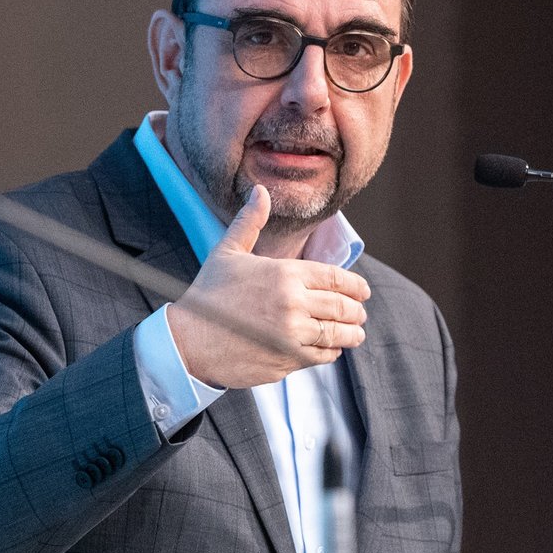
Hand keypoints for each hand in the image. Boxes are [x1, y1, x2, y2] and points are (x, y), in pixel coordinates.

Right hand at [165, 186, 370, 388]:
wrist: (189, 341)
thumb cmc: (208, 294)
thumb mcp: (227, 252)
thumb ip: (250, 222)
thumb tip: (261, 191)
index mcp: (285, 274)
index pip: (337, 279)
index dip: (356, 286)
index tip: (363, 292)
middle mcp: (293, 304)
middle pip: (342, 308)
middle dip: (356, 312)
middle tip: (360, 314)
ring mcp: (292, 335)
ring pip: (337, 335)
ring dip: (351, 334)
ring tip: (355, 334)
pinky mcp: (288, 361)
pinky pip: (321, 356)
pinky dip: (331, 353)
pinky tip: (330, 349)